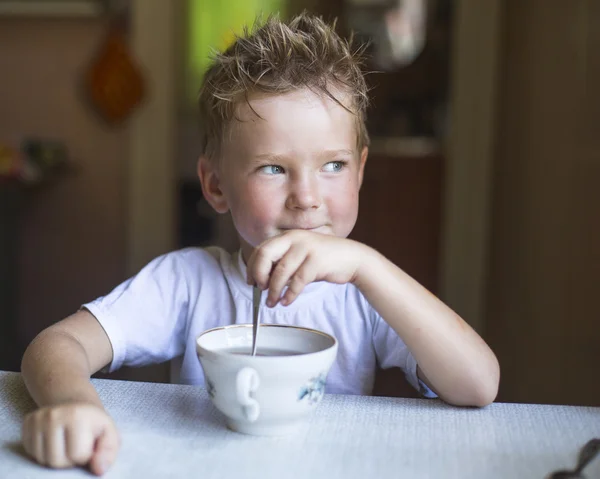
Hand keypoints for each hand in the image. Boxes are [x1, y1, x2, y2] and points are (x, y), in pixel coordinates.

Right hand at [22, 402, 119, 475]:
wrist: (76, 405)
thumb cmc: (93, 424)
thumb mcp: (108, 434)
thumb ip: (108, 452)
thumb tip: (99, 470)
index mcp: (76, 415)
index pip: (77, 455)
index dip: (85, 455)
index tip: (89, 443)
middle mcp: (53, 415)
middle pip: (56, 461)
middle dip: (69, 460)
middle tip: (76, 445)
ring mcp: (38, 419)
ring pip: (42, 460)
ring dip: (56, 458)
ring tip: (66, 443)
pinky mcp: (28, 423)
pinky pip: (31, 454)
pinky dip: (44, 453)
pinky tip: (54, 441)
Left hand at [246, 230, 366, 306]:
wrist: (352, 258)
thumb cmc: (323, 259)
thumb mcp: (300, 256)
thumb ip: (282, 264)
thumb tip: (263, 281)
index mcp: (288, 236)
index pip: (261, 249)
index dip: (252, 267)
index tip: (251, 282)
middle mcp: (295, 238)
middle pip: (265, 255)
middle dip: (259, 275)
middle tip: (260, 289)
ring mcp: (306, 248)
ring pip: (280, 271)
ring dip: (273, 290)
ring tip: (272, 302)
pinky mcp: (317, 261)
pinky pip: (297, 281)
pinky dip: (289, 294)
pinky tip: (286, 302)